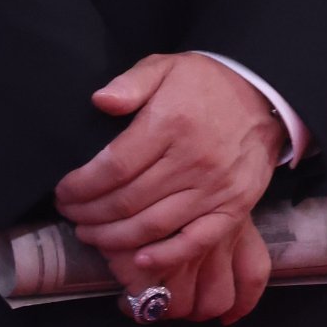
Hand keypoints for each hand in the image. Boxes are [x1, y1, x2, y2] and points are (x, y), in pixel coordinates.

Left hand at [55, 52, 284, 326]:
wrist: (263, 97)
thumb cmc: (205, 84)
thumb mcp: (166, 66)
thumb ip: (130, 83)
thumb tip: (101, 101)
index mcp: (171, 123)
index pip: (113, 167)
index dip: (81, 186)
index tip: (63, 192)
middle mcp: (193, 159)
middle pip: (127, 201)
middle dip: (89, 214)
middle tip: (70, 216)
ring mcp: (215, 188)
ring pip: (153, 225)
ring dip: (114, 238)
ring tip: (90, 235)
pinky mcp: (234, 208)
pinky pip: (196, 240)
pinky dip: (166, 255)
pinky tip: (138, 260)